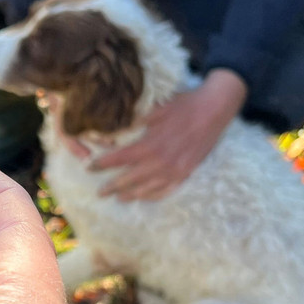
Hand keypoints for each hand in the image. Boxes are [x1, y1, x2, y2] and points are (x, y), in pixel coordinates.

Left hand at [90, 69, 246, 199]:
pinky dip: (153, 196)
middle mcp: (160, 162)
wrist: (215, 109)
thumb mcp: (155, 110)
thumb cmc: (184, 106)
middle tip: (99, 192)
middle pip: (129, 179)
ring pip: (147, 189)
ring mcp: (174, 170)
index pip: (119, 159)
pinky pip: (167, 191)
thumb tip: (115, 130)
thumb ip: (134, 123)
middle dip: (112, 186)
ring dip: (130, 195)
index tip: (88, 167)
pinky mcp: (186, 173)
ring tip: (119, 198)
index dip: (102, 165)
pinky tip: (145, 197)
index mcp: (149, 145)